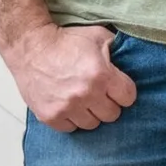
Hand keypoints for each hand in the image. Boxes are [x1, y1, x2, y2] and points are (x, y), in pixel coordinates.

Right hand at [7, 23, 136, 131]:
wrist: (31, 47)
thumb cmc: (65, 41)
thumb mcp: (98, 36)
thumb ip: (118, 50)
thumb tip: (134, 60)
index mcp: (101, 75)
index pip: (128, 98)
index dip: (124, 91)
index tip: (116, 87)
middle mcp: (85, 94)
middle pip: (112, 114)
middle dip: (108, 103)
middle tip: (99, 92)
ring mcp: (67, 107)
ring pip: (92, 124)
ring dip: (90, 112)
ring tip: (82, 98)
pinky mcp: (50, 116)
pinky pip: (71, 128)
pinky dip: (71, 119)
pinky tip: (68, 104)